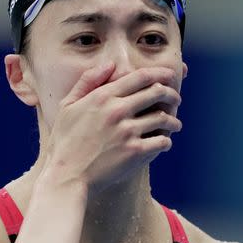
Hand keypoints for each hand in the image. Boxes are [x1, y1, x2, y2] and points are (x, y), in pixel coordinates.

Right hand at [45, 62, 182, 193]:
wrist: (67, 177)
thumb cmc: (65, 142)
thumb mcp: (67, 106)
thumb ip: (87, 81)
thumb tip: (110, 65)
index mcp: (102, 96)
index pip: (140, 77)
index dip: (160, 73)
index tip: (170, 76)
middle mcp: (117, 111)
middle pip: (157, 93)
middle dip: (172, 94)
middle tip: (177, 99)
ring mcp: (127, 132)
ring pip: (163, 118)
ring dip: (173, 120)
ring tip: (175, 124)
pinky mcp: (135, 153)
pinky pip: (162, 141)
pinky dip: (167, 141)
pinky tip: (165, 143)